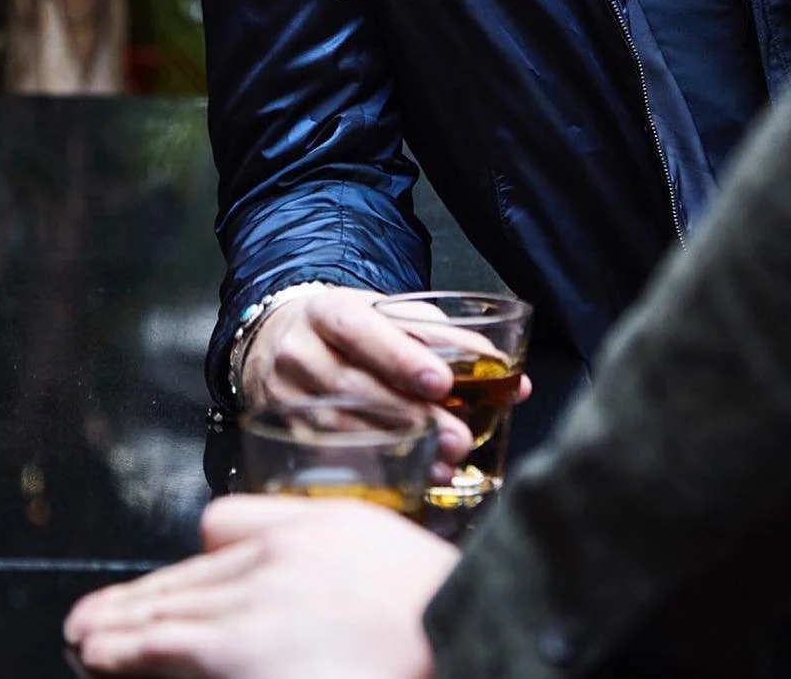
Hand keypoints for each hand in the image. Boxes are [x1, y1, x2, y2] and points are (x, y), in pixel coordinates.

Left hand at [64, 495, 458, 678]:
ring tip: (83, 640)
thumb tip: (281, 550)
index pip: (221, 536)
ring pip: (165, 615)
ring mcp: (249, 613)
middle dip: (132, 605)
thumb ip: (329, 539)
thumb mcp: (379, 544)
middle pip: (184, 580)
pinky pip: (167, 650)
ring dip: (115, 631)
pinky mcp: (237, 657)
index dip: (190, 569)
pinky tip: (101, 657)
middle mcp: (267, 565)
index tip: (172, 589)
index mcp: (303, 533)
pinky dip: (127, 653)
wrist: (455, 629)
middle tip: (87, 623)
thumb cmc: (427, 600)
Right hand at [242, 287, 530, 477]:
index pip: (359, 329)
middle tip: (458, 438)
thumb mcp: (390, 316)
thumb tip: (510, 376)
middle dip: (410, 416)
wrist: (280, 340)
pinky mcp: (282, 433)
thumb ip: (447, 339)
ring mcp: (283, 396)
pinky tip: (404, 478)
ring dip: (394, 449)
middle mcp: (298, 352)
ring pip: (337, 427)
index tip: (442, 383)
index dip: (400, 357)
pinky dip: (369, 469)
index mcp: (327, 311)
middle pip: (351, 386)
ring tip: (441, 464)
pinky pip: (325, 456)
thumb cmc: (351, 330)